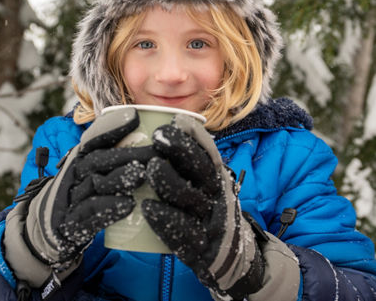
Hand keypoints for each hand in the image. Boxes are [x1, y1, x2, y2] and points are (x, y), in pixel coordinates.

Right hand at [5, 108, 156, 285]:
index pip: (94, 138)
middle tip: (155, 152)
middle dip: (128, 154)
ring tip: (142, 174)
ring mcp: (71, 199)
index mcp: (80, 158)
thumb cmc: (85, 194)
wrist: (51, 228)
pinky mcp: (72, 225)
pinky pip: (90, 214)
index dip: (113, 127)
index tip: (135, 117)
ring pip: (95, 184)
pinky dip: (109, 209)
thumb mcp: (95, 170)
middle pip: (99, 160)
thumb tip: (147, 129)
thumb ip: (116, 154)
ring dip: (119, 178)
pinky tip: (129, 204)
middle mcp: (74, 174)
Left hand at [142, 114, 263, 299]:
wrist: (232, 258)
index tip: (167, 125)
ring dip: (171, 181)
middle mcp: (217, 197)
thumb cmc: (205, 211)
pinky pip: (184, 233)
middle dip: (181, 151)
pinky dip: (166, 219)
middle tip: (157, 137)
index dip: (188, 138)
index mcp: (217, 178)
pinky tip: (147, 207)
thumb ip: (195, 156)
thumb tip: (180, 121)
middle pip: (203, 170)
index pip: (207, 153)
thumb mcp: (205, 183)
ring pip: (192, 199)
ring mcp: (211, 223)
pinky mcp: (201, 249)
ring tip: (151, 167)